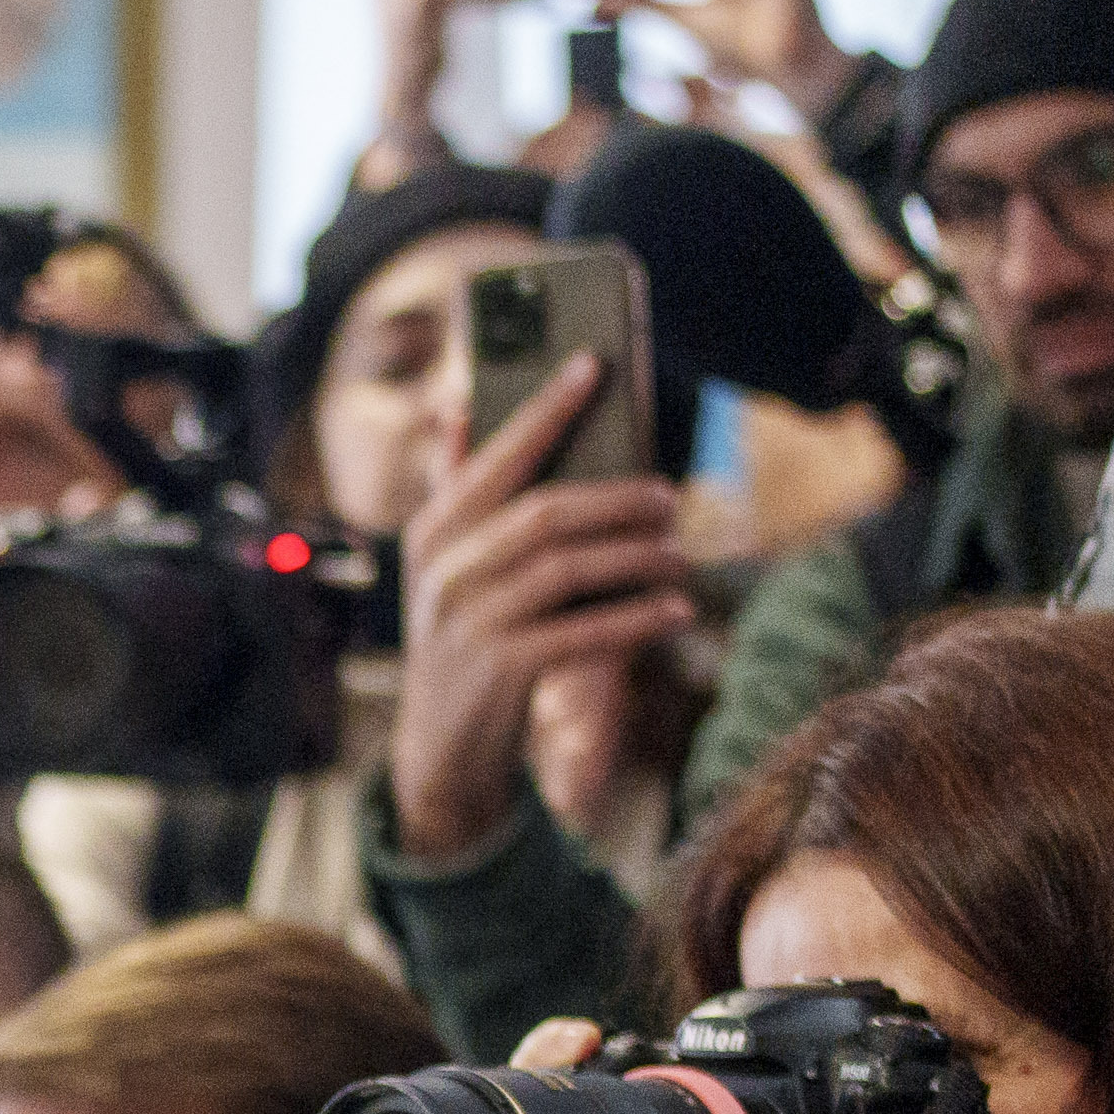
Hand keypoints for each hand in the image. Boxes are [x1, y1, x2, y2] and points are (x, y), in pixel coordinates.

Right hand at [386, 357, 694, 873]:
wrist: (440, 749)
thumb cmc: (460, 641)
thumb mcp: (444, 568)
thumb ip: (456, 491)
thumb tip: (457, 406)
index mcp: (432, 532)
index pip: (496, 458)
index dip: (546, 410)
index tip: (592, 365)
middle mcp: (444, 571)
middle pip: (544, 514)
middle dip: (616, 499)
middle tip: (669, 496)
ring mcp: (469, 622)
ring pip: (567, 570)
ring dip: (636, 559)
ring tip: (681, 556)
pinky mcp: (500, 670)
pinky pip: (583, 632)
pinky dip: (636, 620)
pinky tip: (675, 611)